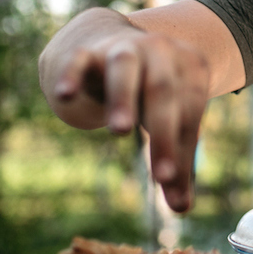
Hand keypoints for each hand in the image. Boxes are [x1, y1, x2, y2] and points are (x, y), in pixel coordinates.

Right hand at [46, 16, 210, 212]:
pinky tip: (64, 96)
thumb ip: (174, 160)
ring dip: (124, 98)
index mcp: (188, 67)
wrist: (107, 44)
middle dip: (162, 132)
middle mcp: (159, 50)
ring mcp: (123, 47)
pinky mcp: (86, 51)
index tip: (169, 183)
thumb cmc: (147, 92)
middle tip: (160, 176)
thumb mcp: (165, 121)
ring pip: (125, 67)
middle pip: (162, 91)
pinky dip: (72, 75)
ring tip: (120, 132)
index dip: (180, 145)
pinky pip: (79, 60)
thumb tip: (182, 209)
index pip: (188, 108)